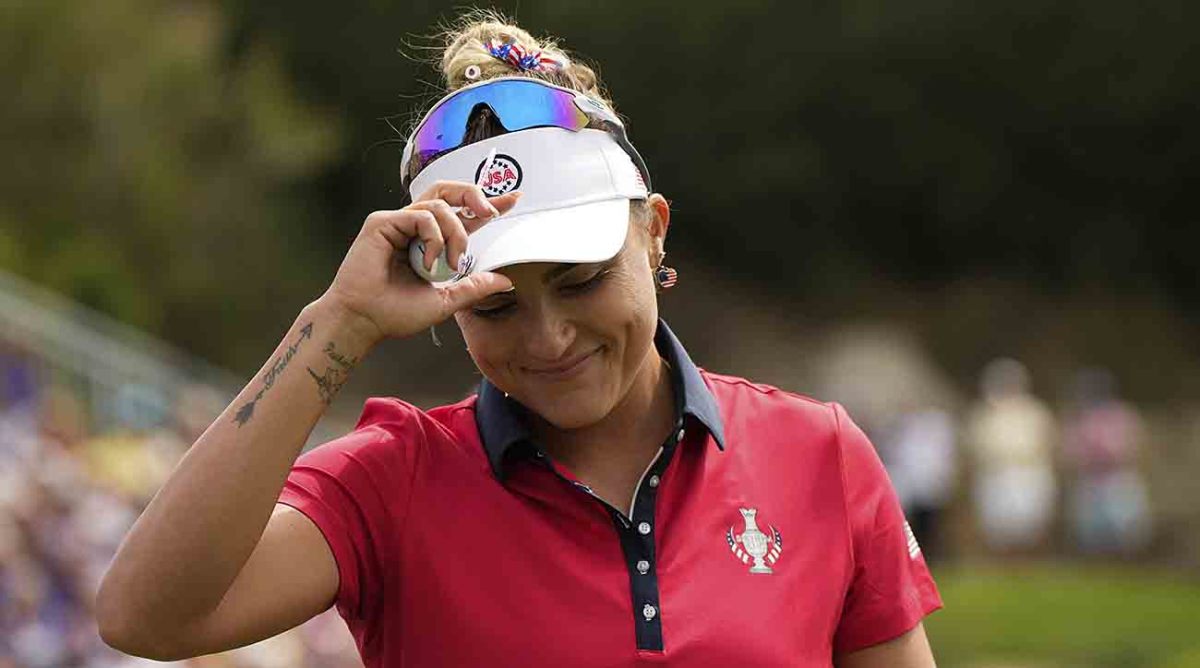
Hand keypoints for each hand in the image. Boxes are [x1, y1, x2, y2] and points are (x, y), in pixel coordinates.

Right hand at [319, 181, 521, 345]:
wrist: (365, 321)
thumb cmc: (395, 313)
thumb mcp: (446, 300)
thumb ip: (474, 287)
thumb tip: (506, 281)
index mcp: (431, 242)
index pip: (463, 214)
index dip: (488, 203)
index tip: (514, 199)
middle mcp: (415, 228)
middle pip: (449, 191)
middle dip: (474, 195)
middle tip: (492, 213)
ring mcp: (398, 223)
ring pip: (440, 204)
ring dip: (455, 233)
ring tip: (450, 263)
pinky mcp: (382, 222)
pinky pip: (421, 215)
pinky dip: (433, 238)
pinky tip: (428, 262)